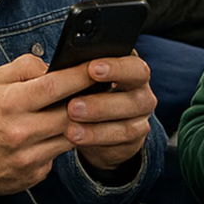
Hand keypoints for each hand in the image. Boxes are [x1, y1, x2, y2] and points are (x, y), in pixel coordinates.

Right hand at [0, 53, 85, 199]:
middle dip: (90, 100)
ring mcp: (28, 157)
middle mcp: (20, 132)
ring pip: (72, 136)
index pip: (54, 86)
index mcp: (10, 103)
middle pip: (70, 114)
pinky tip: (67, 134)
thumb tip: (56, 66)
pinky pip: (61, 155)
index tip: (98, 68)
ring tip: (89, 111)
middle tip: (102, 89)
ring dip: (82, 124)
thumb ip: (27, 65)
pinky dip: (65, 143)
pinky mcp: (35, 174)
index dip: (80, 76)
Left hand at [66, 54, 155, 172]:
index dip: (115, 67)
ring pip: (127, 121)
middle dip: (102, 101)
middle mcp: (142, 89)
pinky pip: (120, 138)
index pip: (132, 65)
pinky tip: (76, 137)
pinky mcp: (136, 138)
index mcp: (131, 67)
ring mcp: (142, 115)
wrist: (98, 124)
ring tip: (70, 127)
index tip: (91, 69)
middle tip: (73, 106)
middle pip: (132, 98)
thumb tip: (62, 68)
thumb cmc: (88, 89)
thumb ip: (80, 72)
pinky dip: (96, 137)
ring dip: (96, 125)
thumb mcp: (85, 78)